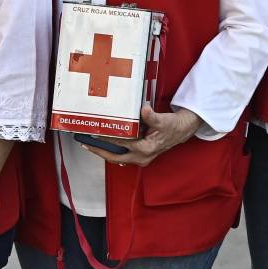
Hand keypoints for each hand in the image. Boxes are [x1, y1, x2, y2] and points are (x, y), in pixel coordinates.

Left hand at [84, 106, 202, 166]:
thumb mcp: (163, 120)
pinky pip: (122, 154)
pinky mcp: (140, 156)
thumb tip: (144, 110)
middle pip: (114, 157)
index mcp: (146, 149)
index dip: (107, 138)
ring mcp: (140, 158)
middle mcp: (142, 157)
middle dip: (99, 151)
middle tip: (85, 143)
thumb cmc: (172, 125)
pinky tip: (103, 143)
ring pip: (117, 157)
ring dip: (104, 151)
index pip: (121, 144)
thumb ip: (152, 116)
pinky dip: (112, 149)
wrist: (182, 130)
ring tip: (90, 143)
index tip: (95, 133)